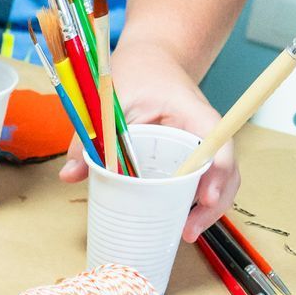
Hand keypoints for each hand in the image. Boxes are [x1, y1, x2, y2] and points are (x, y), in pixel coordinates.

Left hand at [59, 36, 236, 238]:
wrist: (152, 60)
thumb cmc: (137, 72)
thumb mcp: (112, 97)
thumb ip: (91, 135)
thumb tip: (70, 175)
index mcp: (193, 113)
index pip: (218, 142)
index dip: (218, 172)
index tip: (206, 197)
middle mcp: (205, 132)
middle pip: (225, 170)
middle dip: (213, 205)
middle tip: (187, 232)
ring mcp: (200, 147)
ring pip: (217, 181)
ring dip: (205, 211)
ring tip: (183, 234)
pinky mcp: (190, 159)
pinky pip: (199, 183)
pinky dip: (194, 204)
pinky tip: (178, 224)